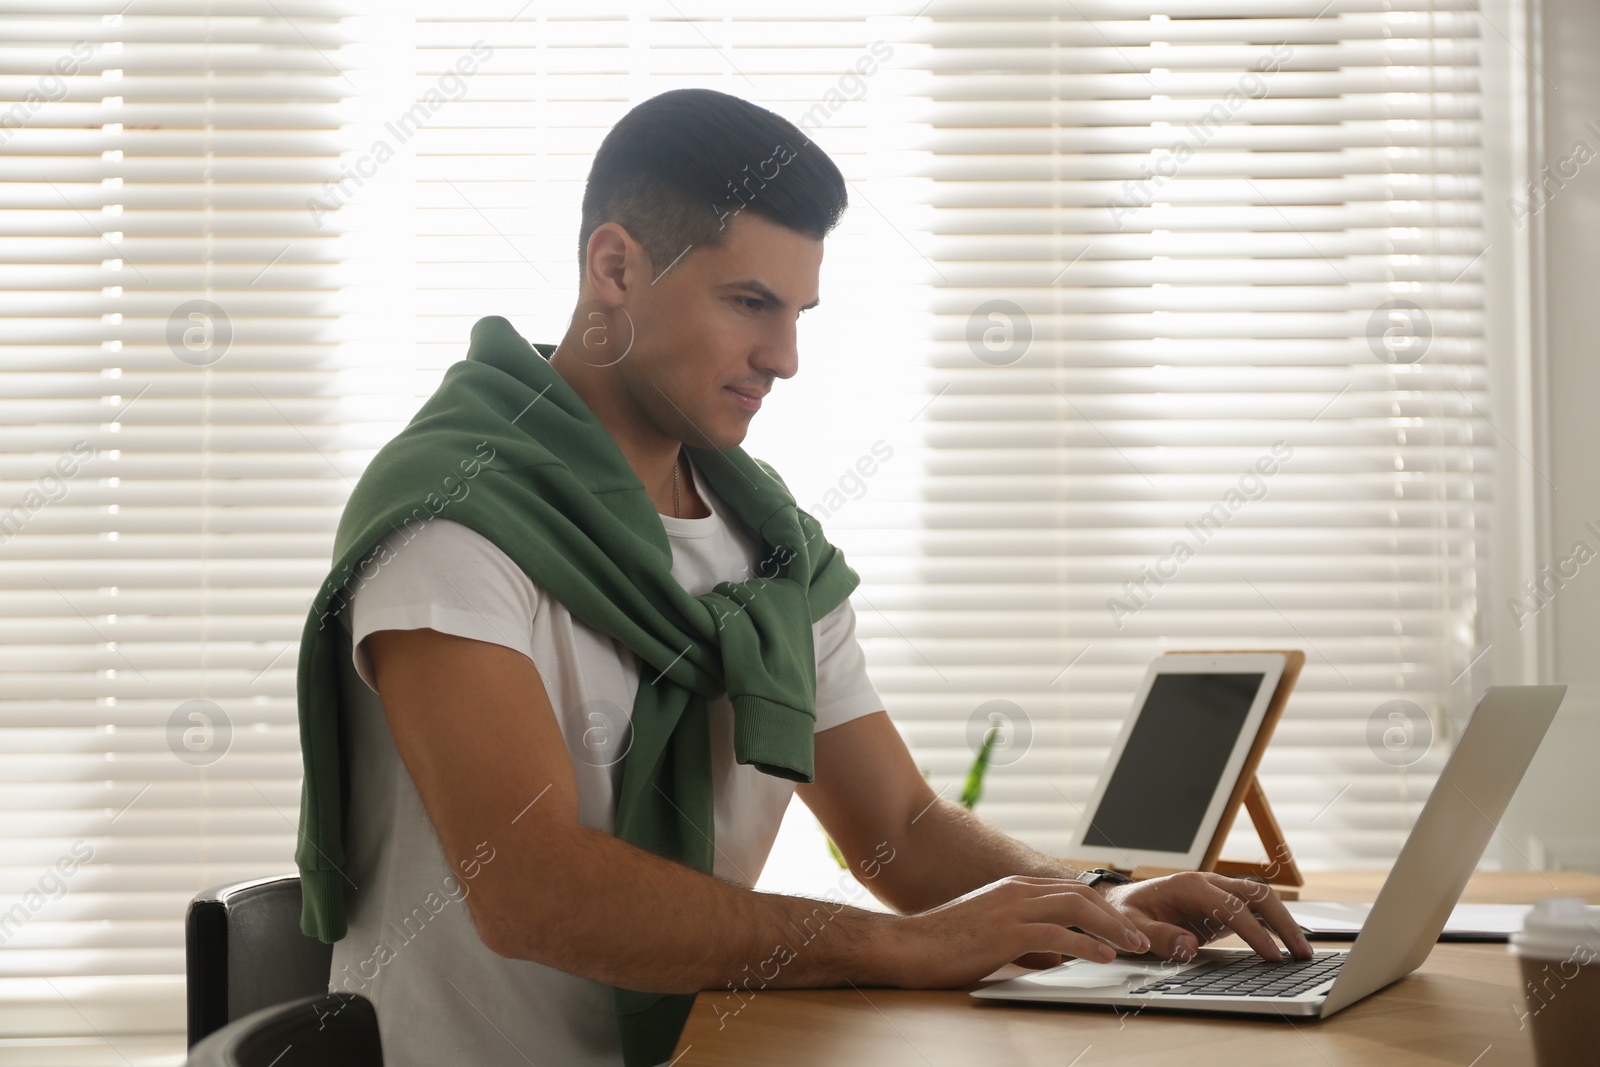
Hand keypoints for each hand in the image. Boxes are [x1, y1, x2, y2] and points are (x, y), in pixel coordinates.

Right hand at [887, 875, 1154, 987]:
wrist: (906, 945)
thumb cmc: (942, 943)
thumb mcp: (989, 930)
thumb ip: (1021, 932)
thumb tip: (1054, 951)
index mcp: (1013, 889)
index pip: (1069, 890)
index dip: (1103, 908)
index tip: (1124, 927)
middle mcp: (1016, 892)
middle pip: (1080, 895)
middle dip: (1116, 916)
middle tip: (1141, 938)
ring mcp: (1010, 910)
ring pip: (1075, 910)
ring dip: (1111, 928)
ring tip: (1134, 947)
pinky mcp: (1004, 932)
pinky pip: (1056, 935)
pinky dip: (1085, 945)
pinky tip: (1102, 957)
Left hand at [1097, 871, 1313, 962]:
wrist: (1119, 904)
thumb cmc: (1124, 914)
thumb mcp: (1131, 928)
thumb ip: (1158, 936)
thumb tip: (1188, 947)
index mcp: (1188, 885)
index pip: (1231, 906)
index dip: (1253, 931)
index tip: (1271, 956)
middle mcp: (1207, 883)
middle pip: (1256, 894)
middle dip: (1282, 922)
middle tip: (1301, 953)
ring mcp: (1216, 893)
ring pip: (1260, 899)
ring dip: (1283, 922)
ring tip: (1302, 952)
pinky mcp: (1220, 907)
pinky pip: (1253, 911)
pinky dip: (1272, 925)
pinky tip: (1286, 946)